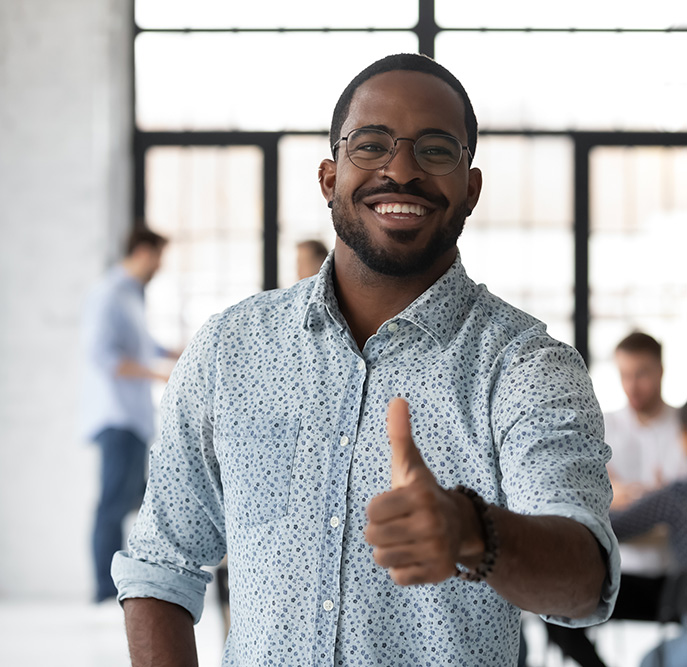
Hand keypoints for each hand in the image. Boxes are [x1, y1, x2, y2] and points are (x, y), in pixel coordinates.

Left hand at [364, 398, 482, 585]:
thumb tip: (396, 399)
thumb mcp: (411, 464)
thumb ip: (400, 434)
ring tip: (407, 539)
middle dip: (381, 531)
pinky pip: (398, 577)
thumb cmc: (423, 492)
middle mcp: (430, 523)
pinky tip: (416, 554)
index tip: (394, 504)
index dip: (377, 509)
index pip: (371, 512)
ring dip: (389, 551)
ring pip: (382, 559)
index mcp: (419, 495)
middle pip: (373, 538)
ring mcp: (436, 550)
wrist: (461, 525)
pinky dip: (402, 569)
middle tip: (400, 523)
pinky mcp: (438, 573)